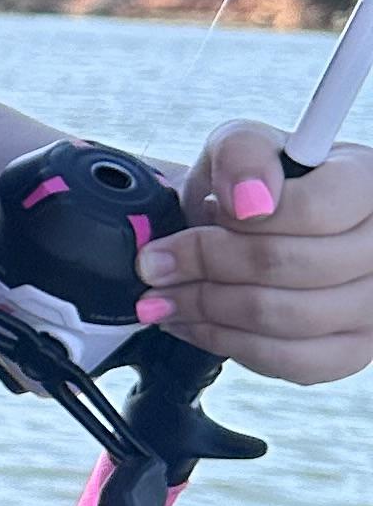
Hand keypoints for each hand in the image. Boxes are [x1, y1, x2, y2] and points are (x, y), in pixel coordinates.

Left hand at [133, 124, 372, 382]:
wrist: (248, 229)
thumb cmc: (253, 186)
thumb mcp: (240, 145)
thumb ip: (243, 153)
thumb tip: (250, 198)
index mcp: (367, 183)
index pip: (314, 210)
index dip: (246, 217)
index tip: (201, 213)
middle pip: (289, 266)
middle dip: (206, 265)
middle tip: (154, 264)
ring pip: (284, 318)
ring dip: (206, 308)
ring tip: (162, 296)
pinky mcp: (354, 350)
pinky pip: (290, 361)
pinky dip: (228, 343)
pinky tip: (193, 323)